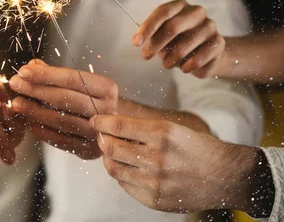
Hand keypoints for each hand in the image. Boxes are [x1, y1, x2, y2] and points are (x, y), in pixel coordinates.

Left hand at [8, 59, 117, 159]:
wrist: (114, 126)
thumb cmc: (91, 98)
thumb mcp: (80, 81)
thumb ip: (56, 73)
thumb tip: (33, 65)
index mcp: (107, 88)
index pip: (72, 78)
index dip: (46, 75)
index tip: (23, 71)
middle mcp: (107, 111)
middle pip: (65, 99)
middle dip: (36, 90)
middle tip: (15, 84)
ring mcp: (98, 134)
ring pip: (61, 121)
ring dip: (35, 112)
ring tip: (16, 104)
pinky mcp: (88, 151)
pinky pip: (60, 141)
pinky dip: (42, 131)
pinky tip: (28, 122)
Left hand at [91, 114, 264, 212]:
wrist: (225, 177)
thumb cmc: (198, 149)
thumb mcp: (173, 128)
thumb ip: (142, 128)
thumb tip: (110, 124)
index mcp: (163, 134)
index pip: (119, 126)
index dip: (101, 122)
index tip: (95, 120)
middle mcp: (157, 158)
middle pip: (111, 147)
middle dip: (102, 139)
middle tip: (102, 136)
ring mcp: (155, 182)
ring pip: (114, 168)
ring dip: (108, 158)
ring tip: (113, 152)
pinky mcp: (154, 200)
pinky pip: (125, 185)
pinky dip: (121, 175)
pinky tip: (128, 168)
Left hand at [133, 0, 224, 77]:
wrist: (208, 51)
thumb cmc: (178, 41)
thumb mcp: (163, 36)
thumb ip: (153, 36)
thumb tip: (141, 42)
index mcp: (180, 6)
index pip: (163, 12)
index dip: (147, 27)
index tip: (136, 42)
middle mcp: (197, 12)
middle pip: (172, 27)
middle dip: (155, 45)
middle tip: (145, 56)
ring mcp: (210, 27)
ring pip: (183, 48)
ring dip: (170, 60)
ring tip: (168, 63)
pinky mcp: (219, 43)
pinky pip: (198, 60)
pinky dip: (187, 67)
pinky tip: (185, 68)